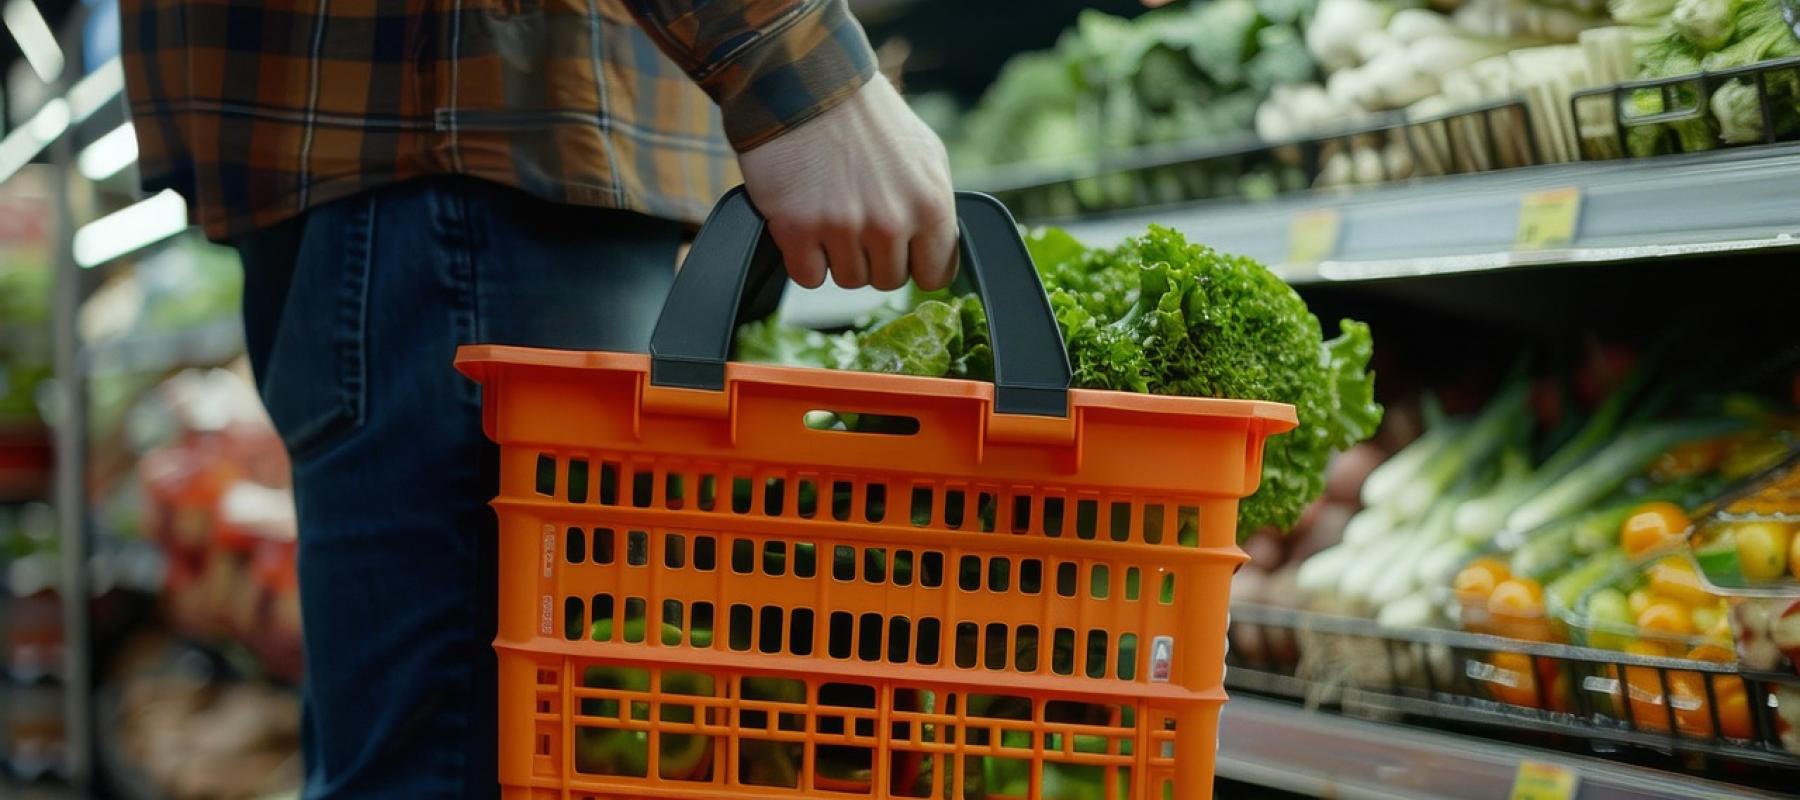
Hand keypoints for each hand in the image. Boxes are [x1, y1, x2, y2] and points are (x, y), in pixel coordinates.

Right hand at [738, 75, 956, 291]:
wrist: (806, 84)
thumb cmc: (866, 117)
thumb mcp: (924, 154)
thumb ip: (934, 205)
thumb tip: (938, 247)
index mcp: (930, 204)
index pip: (935, 274)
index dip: (916, 263)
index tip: (901, 249)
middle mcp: (891, 221)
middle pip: (888, 281)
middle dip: (874, 257)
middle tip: (858, 217)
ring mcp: (843, 227)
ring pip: (848, 280)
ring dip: (838, 256)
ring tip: (831, 211)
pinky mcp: (797, 229)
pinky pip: (807, 276)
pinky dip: (804, 257)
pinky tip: (805, 222)